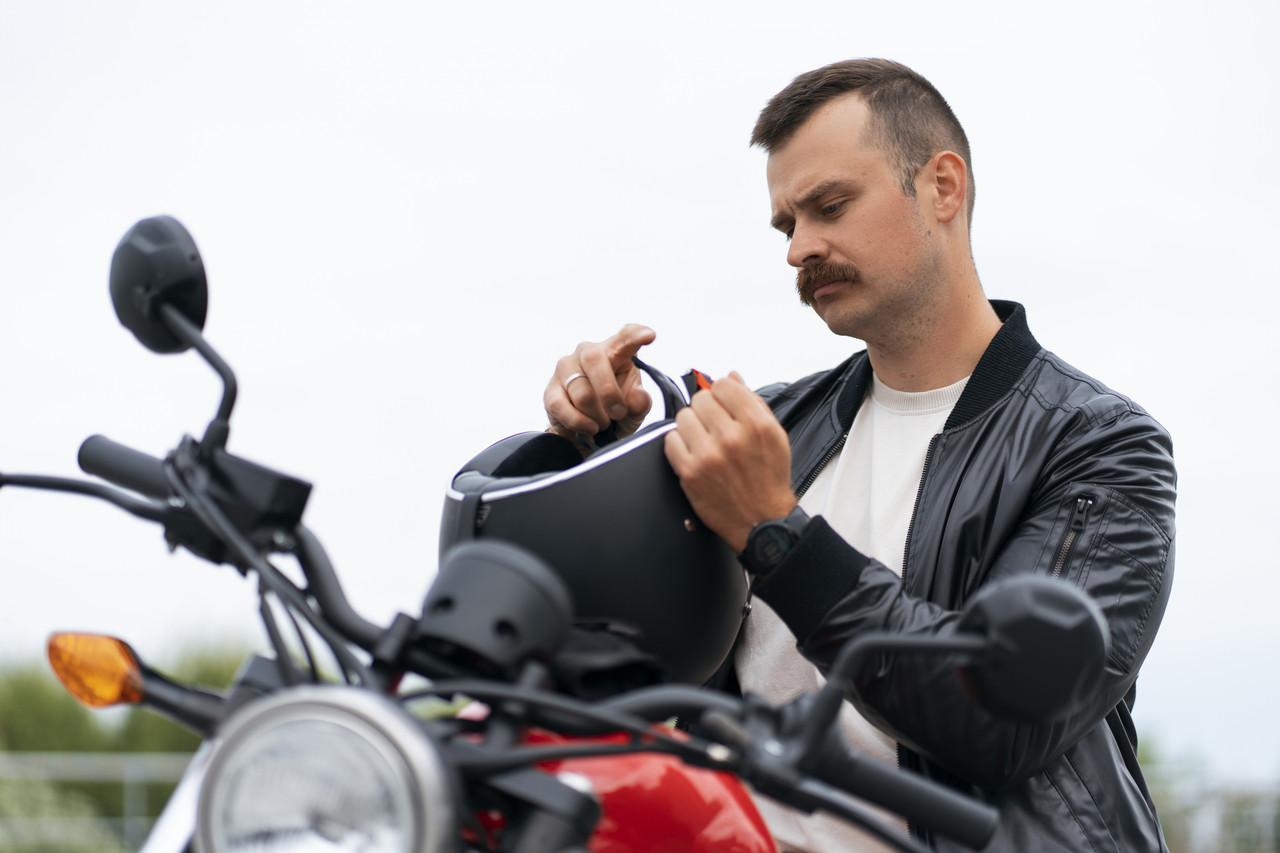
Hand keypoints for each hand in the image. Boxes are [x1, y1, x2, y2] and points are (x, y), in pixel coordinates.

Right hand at [545, 324, 655, 444]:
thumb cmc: (615, 414)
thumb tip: (637, 397)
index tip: (649, 336)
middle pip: (594, 359)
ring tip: (603, 423)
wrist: (588, 435)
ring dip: (597, 415)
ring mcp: (566, 369)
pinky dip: (579, 422)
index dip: (636, 334)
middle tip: (619, 413)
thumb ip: (639, 403)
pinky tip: (589, 427)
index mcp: (615, 351)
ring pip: (581, 391)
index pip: (626, 335)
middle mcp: (588, 353)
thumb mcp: (634, 411)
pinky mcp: (551, 390)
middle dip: (609, 392)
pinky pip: (562, 406)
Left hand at [663, 372, 796, 552]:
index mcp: (756, 424)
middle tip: (714, 426)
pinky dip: (679, 445)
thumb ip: (753, 402)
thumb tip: (732, 377)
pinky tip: (694, 454)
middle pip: (700, 399)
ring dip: (691, 426)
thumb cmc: (768, 480)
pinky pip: (670, 440)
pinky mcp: (689, 472)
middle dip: (706, 410)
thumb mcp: (774, 436)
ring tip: (705, 441)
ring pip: (683, 417)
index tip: (722, 404)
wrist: (760, 522)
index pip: (723, 385)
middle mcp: (732, 437)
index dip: (722, 393)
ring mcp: (708, 455)